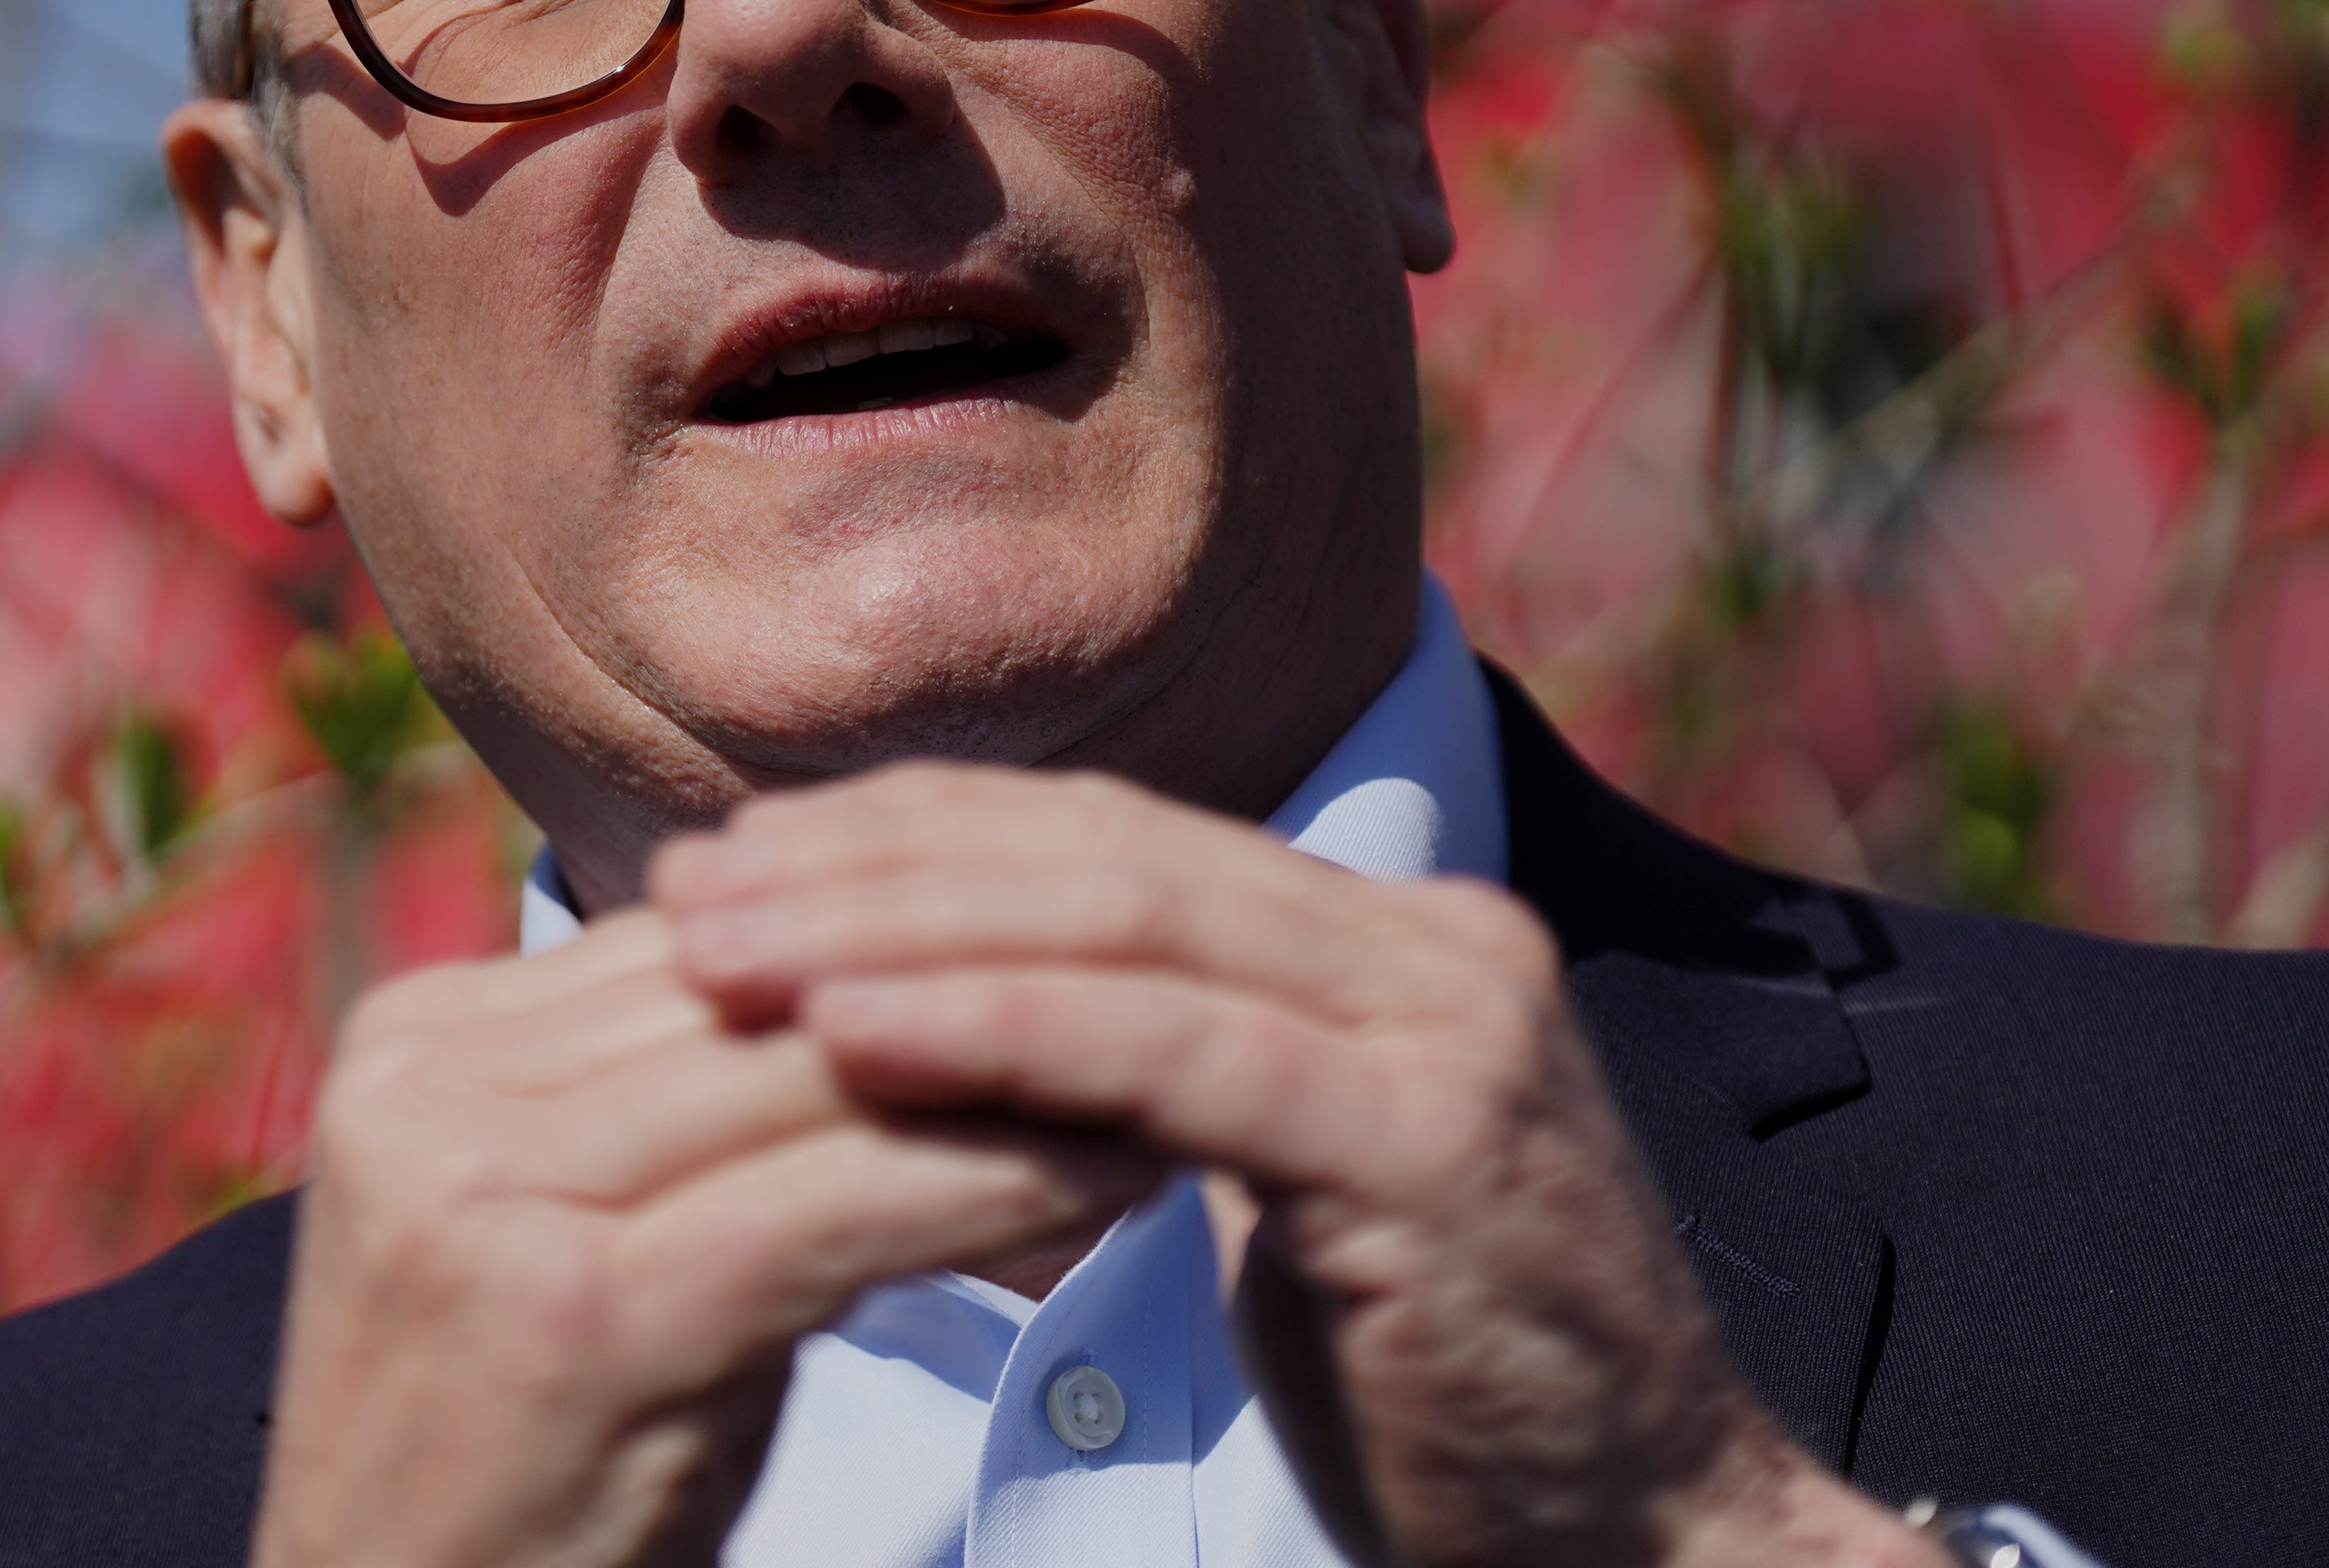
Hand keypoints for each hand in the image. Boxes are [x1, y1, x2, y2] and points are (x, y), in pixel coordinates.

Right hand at [251, 905, 1160, 1567]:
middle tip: (1157, 976)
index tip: (1077, 929)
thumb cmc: (532, 1473)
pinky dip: (989, 1183)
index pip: (704, 935)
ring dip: (1010, 1069)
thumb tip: (918, 989)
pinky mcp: (571, 1317)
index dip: (901, 928)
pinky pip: (828, 1208)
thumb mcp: (595, 1249)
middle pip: (760, 992)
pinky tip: (1111, 1177)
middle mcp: (425, 1091)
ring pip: (811, 1082)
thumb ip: (695, 1108)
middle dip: (969, 984)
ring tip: (1170, 1065)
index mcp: (419, 1042)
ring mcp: (479, 1197)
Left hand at [649, 764, 1939, 1567]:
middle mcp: (1429, 948)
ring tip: (727, 953)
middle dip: (872, 863)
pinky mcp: (1432, 1143)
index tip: (731, 857)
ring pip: (1125, 932)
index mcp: (1382, 938)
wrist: (1641, 1544)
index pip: (1106, 836)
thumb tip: (933, 999)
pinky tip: (856, 1035)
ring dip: (899, 932)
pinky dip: (1000, 1033)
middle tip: (686, 891)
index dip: (908, 832)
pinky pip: (1177, 1061)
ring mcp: (1447, 1033)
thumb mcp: (1264, 1185)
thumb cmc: (1424, 1386)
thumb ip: (1153, 1073)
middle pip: (1100, 858)